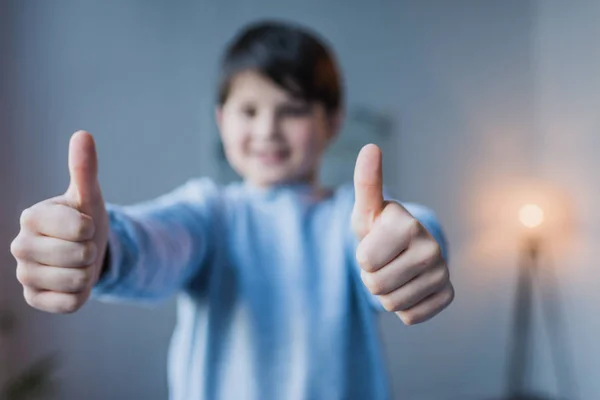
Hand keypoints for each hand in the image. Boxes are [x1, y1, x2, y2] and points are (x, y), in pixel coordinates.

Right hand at [10, 131, 108, 312]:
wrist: (84, 250)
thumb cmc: (84, 218)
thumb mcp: (89, 195)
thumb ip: (84, 169)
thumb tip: (83, 134)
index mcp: (32, 217)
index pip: (79, 228)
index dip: (92, 227)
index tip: (84, 223)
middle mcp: (20, 246)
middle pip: (79, 256)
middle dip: (91, 251)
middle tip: (82, 245)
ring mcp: (24, 274)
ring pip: (76, 281)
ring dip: (88, 273)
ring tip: (78, 263)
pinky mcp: (34, 299)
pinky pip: (68, 304)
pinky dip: (79, 295)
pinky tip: (71, 283)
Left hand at [351, 144, 453, 324]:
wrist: (407, 250)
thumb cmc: (381, 228)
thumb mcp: (368, 209)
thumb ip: (367, 181)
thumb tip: (370, 146)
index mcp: (408, 225)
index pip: (364, 261)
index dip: (362, 256)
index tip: (374, 243)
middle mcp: (431, 248)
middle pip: (375, 286)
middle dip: (371, 277)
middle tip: (383, 260)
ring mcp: (442, 273)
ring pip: (391, 303)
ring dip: (385, 292)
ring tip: (395, 271)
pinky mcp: (447, 295)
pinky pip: (409, 316)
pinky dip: (403, 306)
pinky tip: (410, 286)